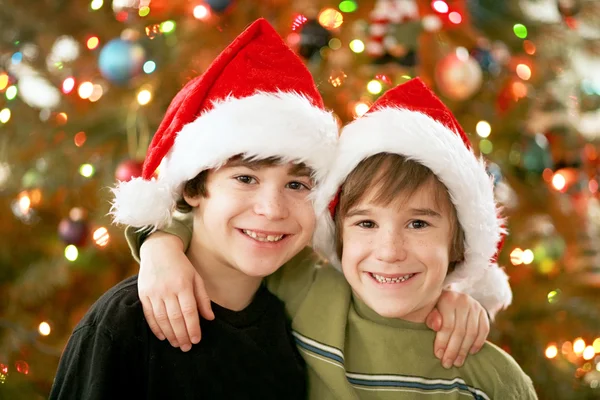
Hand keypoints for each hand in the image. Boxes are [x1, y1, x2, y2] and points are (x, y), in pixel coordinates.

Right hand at [138, 232, 213, 350]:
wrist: (158, 250)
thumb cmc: (181, 266)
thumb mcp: (196, 278)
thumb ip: (203, 298)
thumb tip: (210, 318)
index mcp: (183, 284)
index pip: (189, 311)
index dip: (193, 328)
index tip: (196, 340)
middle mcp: (167, 289)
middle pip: (175, 318)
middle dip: (182, 335)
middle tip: (187, 347)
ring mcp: (153, 292)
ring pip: (161, 319)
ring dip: (169, 334)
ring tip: (176, 344)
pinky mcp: (143, 294)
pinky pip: (149, 315)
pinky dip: (155, 328)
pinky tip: (163, 336)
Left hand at [425, 290, 488, 368]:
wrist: (449, 298)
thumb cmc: (435, 307)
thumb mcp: (429, 310)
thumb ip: (431, 318)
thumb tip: (436, 326)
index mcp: (448, 298)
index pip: (447, 325)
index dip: (442, 342)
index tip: (438, 355)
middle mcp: (463, 300)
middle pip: (460, 331)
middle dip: (453, 350)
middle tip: (447, 364)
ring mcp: (475, 306)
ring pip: (472, 333)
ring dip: (464, 350)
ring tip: (457, 362)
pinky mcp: (483, 313)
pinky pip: (483, 331)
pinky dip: (478, 343)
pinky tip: (470, 353)